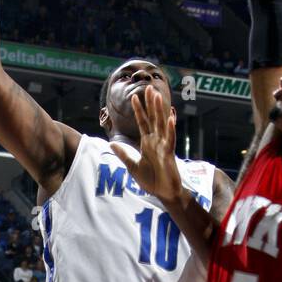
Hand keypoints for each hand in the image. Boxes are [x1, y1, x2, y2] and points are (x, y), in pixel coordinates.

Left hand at [110, 86, 181, 204]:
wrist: (163, 193)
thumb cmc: (151, 180)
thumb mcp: (132, 166)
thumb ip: (123, 154)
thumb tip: (111, 143)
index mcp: (148, 143)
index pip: (143, 123)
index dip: (139, 110)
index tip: (134, 97)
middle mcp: (156, 142)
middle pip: (153, 119)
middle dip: (150, 104)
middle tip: (149, 88)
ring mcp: (164, 147)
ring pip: (162, 125)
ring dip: (160, 111)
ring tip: (159, 97)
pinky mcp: (170, 155)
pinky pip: (170, 140)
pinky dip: (170, 130)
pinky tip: (170, 119)